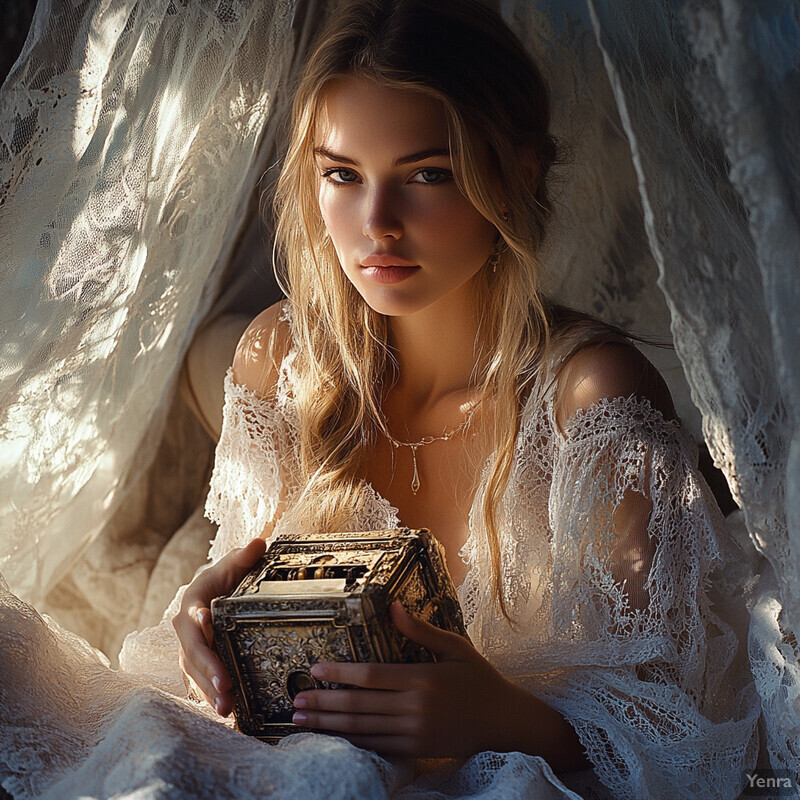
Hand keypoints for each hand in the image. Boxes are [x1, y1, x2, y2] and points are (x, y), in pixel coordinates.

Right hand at [172, 536, 265, 714]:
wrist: (216, 591)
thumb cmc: (225, 577)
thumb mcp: (233, 565)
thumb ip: (244, 556)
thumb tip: (258, 542)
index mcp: (192, 604)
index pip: (193, 618)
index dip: (200, 627)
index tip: (208, 629)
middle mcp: (186, 630)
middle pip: (194, 653)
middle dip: (208, 671)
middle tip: (224, 689)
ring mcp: (190, 650)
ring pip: (196, 673)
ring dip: (209, 692)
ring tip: (226, 710)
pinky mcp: (199, 665)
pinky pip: (202, 683)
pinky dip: (211, 697)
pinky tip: (226, 713)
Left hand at [290, 601, 531, 757]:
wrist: (505, 722)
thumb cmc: (480, 679)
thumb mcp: (455, 647)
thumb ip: (421, 630)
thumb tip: (393, 606)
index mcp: (422, 678)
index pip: (371, 675)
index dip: (340, 673)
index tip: (313, 669)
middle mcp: (414, 708)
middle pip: (359, 705)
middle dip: (323, 704)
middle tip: (295, 701)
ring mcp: (414, 733)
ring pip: (362, 729)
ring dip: (329, 725)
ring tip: (301, 721)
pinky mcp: (416, 750)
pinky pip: (377, 746)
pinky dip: (351, 742)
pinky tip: (332, 738)